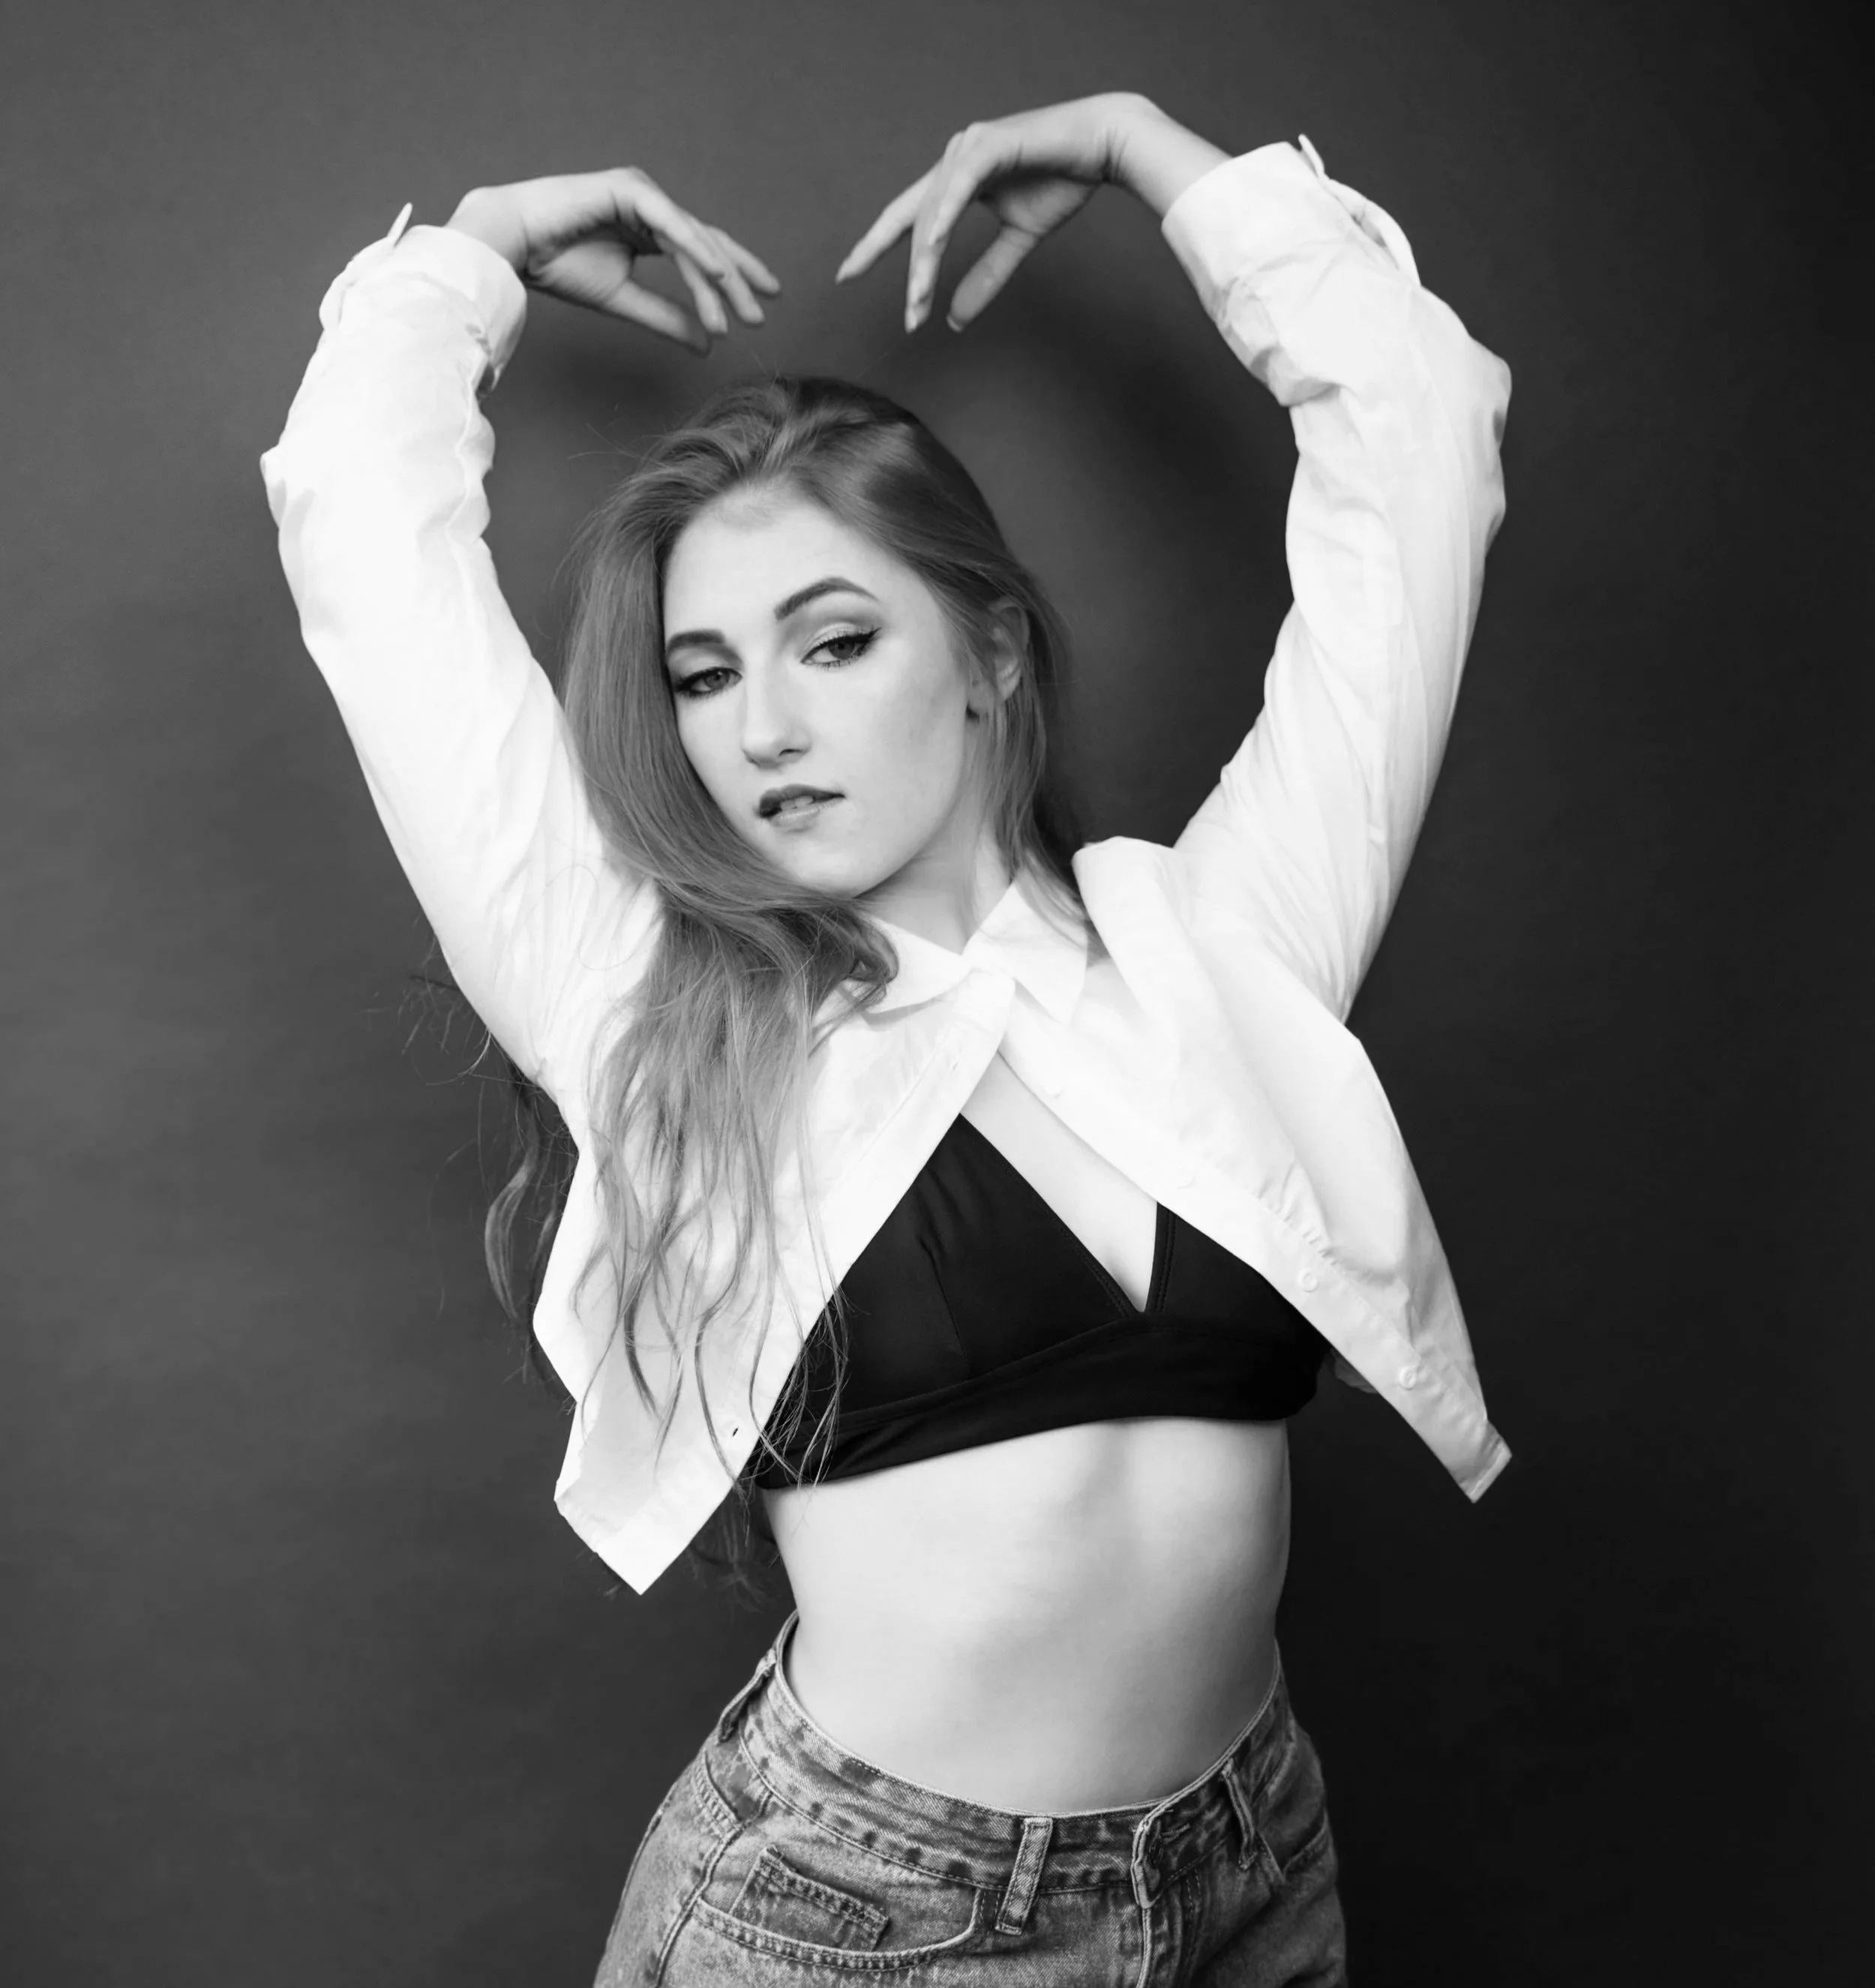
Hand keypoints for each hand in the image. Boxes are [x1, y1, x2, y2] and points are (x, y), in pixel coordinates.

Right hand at [445, 168, 777, 351]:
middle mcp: (651, 206)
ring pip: (694, 239)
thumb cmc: (558, 267)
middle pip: (709, 243)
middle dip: (739, 281)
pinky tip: (718, 275)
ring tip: (739, 312)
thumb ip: (667, 318)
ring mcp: (641, 193)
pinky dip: (697, 251)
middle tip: (761, 316)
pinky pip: (672, 225)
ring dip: (718, 279)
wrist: (514, 245)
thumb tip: (708, 344)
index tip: (758, 313)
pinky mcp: (629, 190)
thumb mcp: (624, 300)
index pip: (703, 254)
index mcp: (649, 228)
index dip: (734, 282)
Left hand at [835, 92, 1158, 331]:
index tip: (846, 274)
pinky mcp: (990, 145)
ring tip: (919, 301)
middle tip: (911, 319)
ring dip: (925, 261)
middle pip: (918, 223)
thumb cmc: (1062, 183)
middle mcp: (955, 157)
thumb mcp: (1018, 240)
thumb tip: (954, 320)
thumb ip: (986, 276)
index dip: (875, 245)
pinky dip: (944, 218)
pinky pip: (959, 188)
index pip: (907, 217)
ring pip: (934, 212)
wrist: (1103, 145)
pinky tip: (932, 248)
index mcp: (956, 177)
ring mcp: (969, 147)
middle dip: (913, 274)